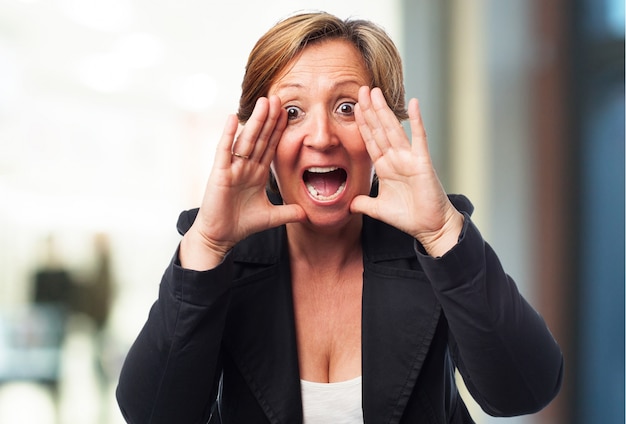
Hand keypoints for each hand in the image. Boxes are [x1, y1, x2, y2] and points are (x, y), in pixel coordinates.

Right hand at [181, 96, 305, 269]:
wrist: (220, 236)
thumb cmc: (241, 224)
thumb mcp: (271, 217)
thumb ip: (288, 213)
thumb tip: (308, 214)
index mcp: (257, 173)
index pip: (271, 146)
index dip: (279, 130)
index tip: (288, 113)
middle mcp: (245, 166)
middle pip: (260, 137)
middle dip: (270, 118)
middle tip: (279, 97)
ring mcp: (232, 167)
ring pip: (246, 139)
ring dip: (255, 121)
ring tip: (263, 101)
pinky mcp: (220, 173)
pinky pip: (224, 150)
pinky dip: (228, 134)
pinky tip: (232, 118)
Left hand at [351, 86, 463, 256]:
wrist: (430, 227)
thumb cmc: (409, 216)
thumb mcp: (378, 209)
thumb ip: (363, 204)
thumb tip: (349, 205)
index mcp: (385, 167)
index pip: (370, 140)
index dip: (362, 124)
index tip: (354, 107)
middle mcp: (396, 158)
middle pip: (379, 129)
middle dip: (370, 110)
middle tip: (361, 89)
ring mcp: (409, 158)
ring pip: (393, 129)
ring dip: (384, 110)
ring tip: (376, 91)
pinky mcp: (422, 162)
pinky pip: (419, 138)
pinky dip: (417, 121)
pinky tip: (414, 103)